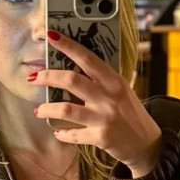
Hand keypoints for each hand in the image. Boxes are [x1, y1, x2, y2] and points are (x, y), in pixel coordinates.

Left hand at [31, 29, 163, 173]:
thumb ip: (101, 81)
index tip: (50, 35)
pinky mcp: (100, 137)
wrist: (146, 143)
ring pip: (66, 109)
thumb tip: (71, 70)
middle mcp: (109, 96)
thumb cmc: (130, 113)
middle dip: (48, 76)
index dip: (67, 45)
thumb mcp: (120, 91)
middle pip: (71, 80)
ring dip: (47, 109)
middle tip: (33, 77)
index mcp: (113, 80)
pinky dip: (62, 134)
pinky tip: (57, 132)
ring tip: (39, 110)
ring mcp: (104, 117)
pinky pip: (73, 134)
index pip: (87, 58)